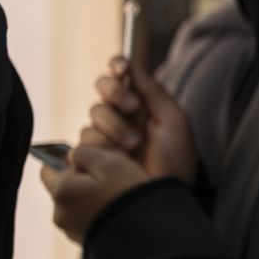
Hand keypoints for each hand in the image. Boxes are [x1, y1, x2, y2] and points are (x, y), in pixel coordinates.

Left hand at [40, 143, 154, 242]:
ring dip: (90, 199)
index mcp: (61, 190)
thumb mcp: (109, 161)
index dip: (70, 161)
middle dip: (81, 181)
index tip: (93, 163)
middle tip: (109, 180)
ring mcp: (72, 231)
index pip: (49, 168)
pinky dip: (98, 215)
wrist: (148, 235)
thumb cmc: (129, 194)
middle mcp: (60, 213)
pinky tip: (117, 213)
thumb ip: (84, 152)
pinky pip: (86, 222)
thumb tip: (72, 157)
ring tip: (116, 198)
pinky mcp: (86, 243)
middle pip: (64, 187)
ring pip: (75, 205)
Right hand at [88, 56, 195, 182]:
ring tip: (133, 148)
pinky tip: (116, 158)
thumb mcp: (173, 121)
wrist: (164, 193)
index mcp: (141, 106)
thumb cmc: (176, 160)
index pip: (120, 77)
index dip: (117, 68)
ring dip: (113, 130)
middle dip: (116, 97)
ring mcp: (105, 138)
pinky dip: (100, 147)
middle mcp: (120, 117)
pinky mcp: (90, 158)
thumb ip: (153, 91)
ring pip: (92, 117)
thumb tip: (132, 64)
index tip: (121, 68)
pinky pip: (82, 142)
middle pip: (102, 91)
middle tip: (133, 109)